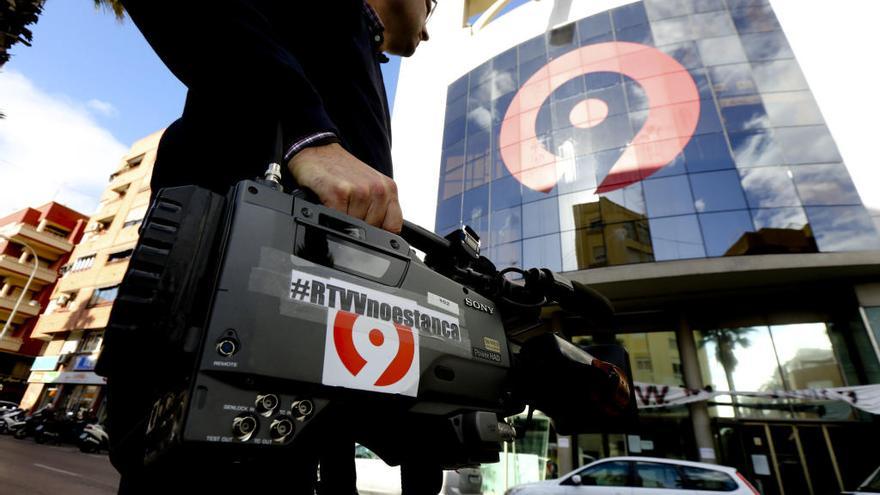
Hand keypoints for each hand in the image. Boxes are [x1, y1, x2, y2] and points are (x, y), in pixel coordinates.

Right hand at [287, 143, 402, 232]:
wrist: (317, 150)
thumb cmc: (342, 170)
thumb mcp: (369, 186)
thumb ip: (379, 208)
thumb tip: (380, 235)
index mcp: (388, 189)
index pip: (394, 226)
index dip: (380, 233)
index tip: (368, 230)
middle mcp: (377, 189)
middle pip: (373, 229)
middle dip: (359, 227)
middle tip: (347, 209)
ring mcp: (359, 191)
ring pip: (355, 228)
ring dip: (343, 222)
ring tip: (338, 204)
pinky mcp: (339, 193)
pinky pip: (338, 221)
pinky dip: (330, 217)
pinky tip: (328, 203)